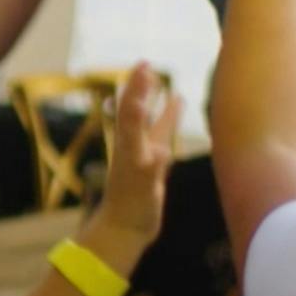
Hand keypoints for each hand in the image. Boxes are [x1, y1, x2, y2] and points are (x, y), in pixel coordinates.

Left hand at [86, 62, 180, 249]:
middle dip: (142, 88)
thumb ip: (150, 167)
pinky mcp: (150, 169)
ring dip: (157, 105)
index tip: (144, 67)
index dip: (138, 90)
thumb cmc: (133, 209)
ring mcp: (142, 157)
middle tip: (146, 64)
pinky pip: (160, 140)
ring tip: (167, 86)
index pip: (132, 112)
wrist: (123, 230)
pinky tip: (172, 123)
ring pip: (150, 124)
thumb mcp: (143, 187)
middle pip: (136, 111)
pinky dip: (167, 126)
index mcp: (130, 148)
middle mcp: (133, 148)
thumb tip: (161, 151)